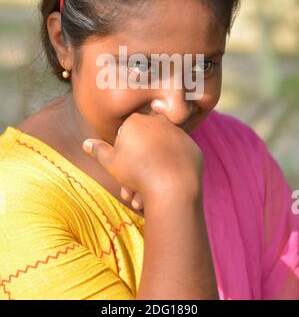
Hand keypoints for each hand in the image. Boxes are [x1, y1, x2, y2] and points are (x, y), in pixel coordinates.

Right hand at [82, 112, 202, 206]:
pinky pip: (178, 160)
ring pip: (161, 153)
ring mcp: (179, 134)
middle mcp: (160, 122)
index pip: (127, 134)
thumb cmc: (136, 172)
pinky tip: (166, 187)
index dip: (123, 154)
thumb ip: (98, 150)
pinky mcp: (193, 148)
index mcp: (137, 120)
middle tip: (132, 190)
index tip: (123, 170)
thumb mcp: (110, 162)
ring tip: (147, 196)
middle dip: (138, 167)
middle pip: (145, 144)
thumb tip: (86, 143)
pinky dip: (171, 171)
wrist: (172, 186)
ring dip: (153, 171)